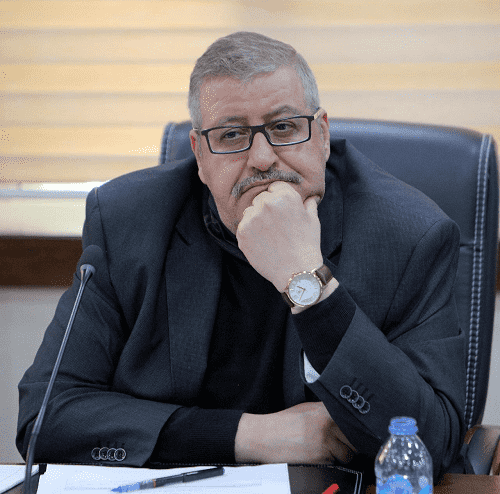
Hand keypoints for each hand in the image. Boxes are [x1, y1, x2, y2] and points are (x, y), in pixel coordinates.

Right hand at [234, 402, 355, 463]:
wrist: (264, 436)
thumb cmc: (282, 424)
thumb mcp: (306, 409)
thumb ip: (327, 412)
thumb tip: (346, 420)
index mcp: (325, 409)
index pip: (353, 421)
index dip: (355, 430)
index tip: (354, 433)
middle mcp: (327, 423)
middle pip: (354, 439)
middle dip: (348, 444)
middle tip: (335, 443)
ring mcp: (325, 441)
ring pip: (347, 454)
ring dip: (339, 456)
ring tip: (321, 450)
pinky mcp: (320, 458)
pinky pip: (335, 464)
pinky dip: (328, 463)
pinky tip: (314, 456)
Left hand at [236, 181, 322, 291]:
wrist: (296, 271)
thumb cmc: (307, 245)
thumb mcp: (313, 220)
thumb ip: (308, 204)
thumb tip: (310, 197)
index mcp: (285, 196)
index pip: (275, 187)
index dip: (279, 198)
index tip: (282, 211)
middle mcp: (267, 203)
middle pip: (261, 198)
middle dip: (267, 208)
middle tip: (276, 226)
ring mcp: (252, 218)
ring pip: (250, 212)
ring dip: (256, 219)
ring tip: (269, 235)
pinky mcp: (242, 232)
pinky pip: (242, 226)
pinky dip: (249, 233)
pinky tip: (262, 242)